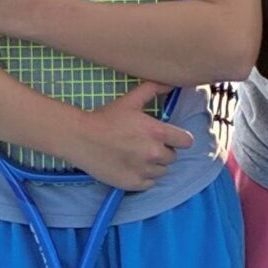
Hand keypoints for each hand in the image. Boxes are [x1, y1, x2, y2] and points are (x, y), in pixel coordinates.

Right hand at [67, 82, 190, 193]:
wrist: (81, 138)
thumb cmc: (106, 118)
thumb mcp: (130, 100)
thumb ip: (153, 89)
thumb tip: (172, 83)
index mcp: (157, 132)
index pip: (186, 141)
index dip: (178, 139)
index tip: (168, 138)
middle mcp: (154, 153)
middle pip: (172, 157)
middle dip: (163, 151)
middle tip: (145, 145)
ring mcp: (144, 170)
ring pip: (162, 171)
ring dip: (154, 165)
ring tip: (138, 157)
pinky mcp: (133, 184)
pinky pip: (149, 184)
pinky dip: (143, 177)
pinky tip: (131, 167)